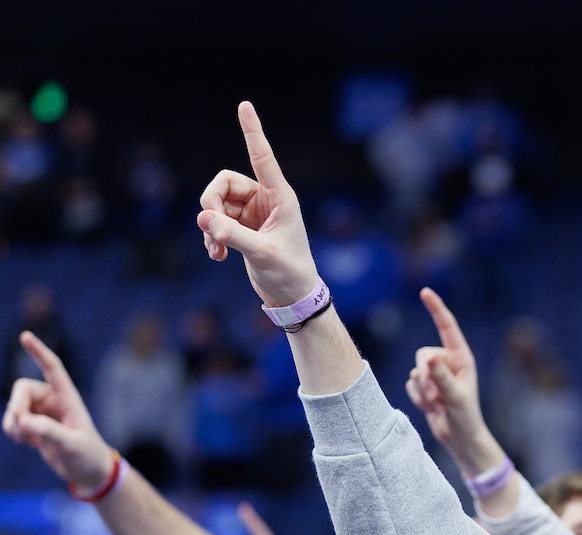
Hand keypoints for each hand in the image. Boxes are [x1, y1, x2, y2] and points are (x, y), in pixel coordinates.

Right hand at [2, 331, 114, 491]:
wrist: (87, 471)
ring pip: (14, 406)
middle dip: (15, 407)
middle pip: (22, 389)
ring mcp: (42, 412)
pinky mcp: (34, 425)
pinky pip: (13, 421)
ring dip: (12, 423)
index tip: (25, 336)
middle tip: (20, 428)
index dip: (39, 352)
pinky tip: (30, 444)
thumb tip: (24, 422)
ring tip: (26, 441)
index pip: (53, 368)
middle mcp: (53, 400)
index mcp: (68, 398)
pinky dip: (14, 432)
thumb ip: (49, 432)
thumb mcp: (71, 445)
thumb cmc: (87, 455)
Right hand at [197, 101, 319, 307]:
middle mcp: (266, 200)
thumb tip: (203, 218)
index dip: (253, 131)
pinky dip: (213, 236)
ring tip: (216, 249)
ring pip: (216, 203)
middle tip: (211, 228)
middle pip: (224, 183)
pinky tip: (217, 256)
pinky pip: (217, 220)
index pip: (262, 157)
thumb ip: (232, 236)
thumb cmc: (288, 273)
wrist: (292, 295)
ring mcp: (252, 213)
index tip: (245, 105)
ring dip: (211, 225)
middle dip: (211, 203)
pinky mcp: (242, 227)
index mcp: (280, 197)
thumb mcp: (262, 254)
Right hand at [404, 288, 503, 474]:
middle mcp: (448, 362)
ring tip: (439, 408)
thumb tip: (428, 358)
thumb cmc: (465, 417)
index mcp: (462, 358)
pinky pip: (411, 385)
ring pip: (415, 372)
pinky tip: (432, 410)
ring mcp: (436, 374)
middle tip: (437, 398)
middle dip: (425, 378)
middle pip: (422, 355)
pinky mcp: (425, 386)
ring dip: (423, 393)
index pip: (447, 327)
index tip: (425, 292)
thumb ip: (441, 377)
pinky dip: (419, 399)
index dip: (436, 309)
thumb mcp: (455, 397)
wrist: (460, 438)